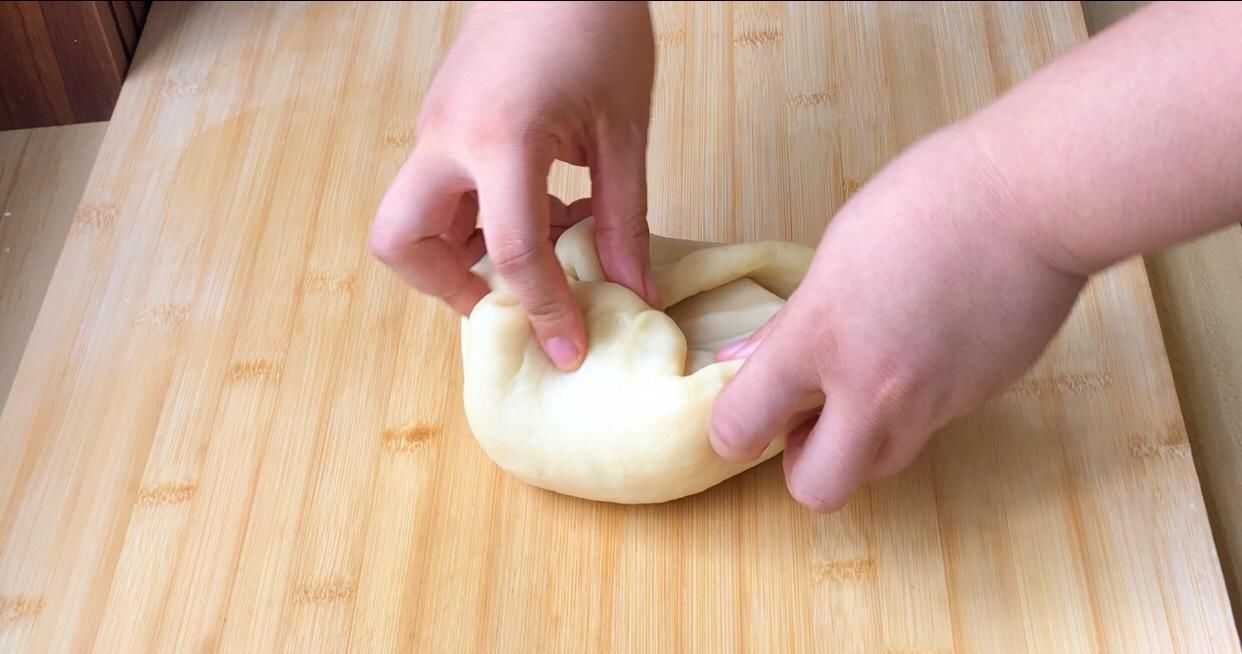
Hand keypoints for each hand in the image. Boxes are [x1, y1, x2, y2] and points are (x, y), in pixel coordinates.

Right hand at [369, 1, 657, 370]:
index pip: (510, 252)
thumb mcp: (622, 130)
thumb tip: (632, 291)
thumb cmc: (596, 25)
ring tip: (540, 243)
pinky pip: (436, 191)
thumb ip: (623, 218)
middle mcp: (447, 137)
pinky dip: (473, 219)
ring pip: (409, 219)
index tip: (570, 349)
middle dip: (449, 286)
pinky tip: (537, 204)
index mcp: (500, 138)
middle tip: (513, 294)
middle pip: (403, 243)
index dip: (544, 311)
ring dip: (459, 254)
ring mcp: (434, 126)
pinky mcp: (441, 119)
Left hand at [709, 124, 1087, 511]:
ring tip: (869, 381)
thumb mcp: (835, 254)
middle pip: (816, 490)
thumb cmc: (926, 202)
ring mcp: (933, 403)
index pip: (740, 426)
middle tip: (809, 422)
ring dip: (861, 443)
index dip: (731, 431)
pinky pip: (931, 425)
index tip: (743, 418)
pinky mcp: (979, 400)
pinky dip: (917, 405)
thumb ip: (790, 324)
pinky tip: (929, 347)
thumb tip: (741, 361)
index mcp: (820, 337)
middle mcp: (873, 387)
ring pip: (880, 465)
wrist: (1033, 200)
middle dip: (804, 468)